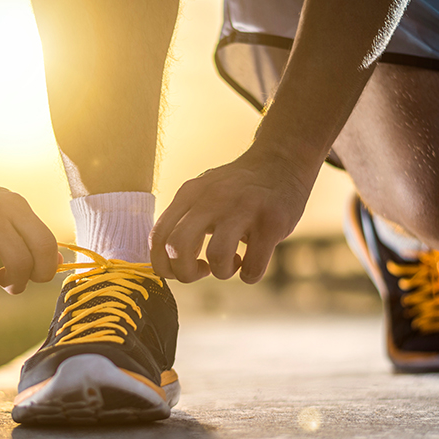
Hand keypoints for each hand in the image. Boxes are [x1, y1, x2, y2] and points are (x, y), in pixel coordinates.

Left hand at [150, 145, 315, 283]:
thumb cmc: (237, 190)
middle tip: (202, 271)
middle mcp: (212, 199)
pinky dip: (249, 276)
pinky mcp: (272, 223)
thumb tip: (166, 263)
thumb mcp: (203, 193)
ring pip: (216, 256)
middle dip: (185, 273)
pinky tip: (252, 263)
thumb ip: (183, 220)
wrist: (280, 162)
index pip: (158, 237)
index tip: (179, 269)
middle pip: (177, 246)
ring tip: (232, 263)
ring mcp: (243, 209)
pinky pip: (253, 266)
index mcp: (190, 194)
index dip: (163, 265)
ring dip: (222, 272)